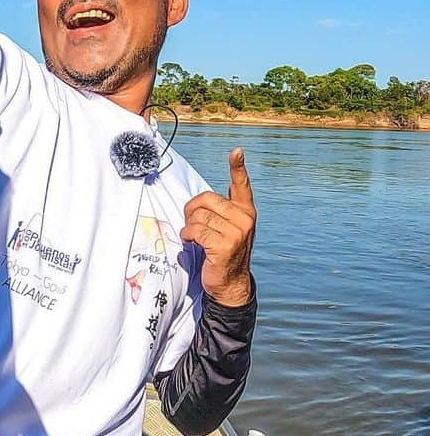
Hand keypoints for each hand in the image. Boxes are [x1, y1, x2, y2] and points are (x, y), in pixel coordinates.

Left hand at [181, 149, 256, 306]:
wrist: (230, 283)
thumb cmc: (223, 252)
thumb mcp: (229, 228)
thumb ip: (221, 212)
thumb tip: (201, 201)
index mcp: (246, 211)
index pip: (242, 185)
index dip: (238, 167)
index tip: (237, 151)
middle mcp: (245, 219)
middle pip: (206, 199)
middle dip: (192, 210)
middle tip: (192, 223)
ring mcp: (237, 232)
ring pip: (198, 216)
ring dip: (189, 227)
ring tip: (195, 237)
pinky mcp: (225, 245)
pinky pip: (195, 230)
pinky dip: (188, 236)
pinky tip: (192, 243)